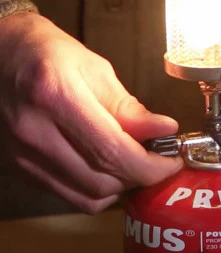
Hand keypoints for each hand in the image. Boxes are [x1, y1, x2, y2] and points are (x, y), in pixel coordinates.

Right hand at [0, 12, 182, 212]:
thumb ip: (130, 107)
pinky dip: (99, 191)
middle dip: (141, 178)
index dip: (150, 166)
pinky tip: (110, 170)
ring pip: (87, 197)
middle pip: (101, 181)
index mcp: (56, 97)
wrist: (2, 56)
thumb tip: (165, 130)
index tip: (172, 161)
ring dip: (122, 187)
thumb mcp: (97, 70)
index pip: (111, 151)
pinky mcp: (22, 168)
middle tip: (159, 161)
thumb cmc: (51, 54)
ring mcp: (24, 155)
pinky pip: (71, 195)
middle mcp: (34, 132)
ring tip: (136, 165)